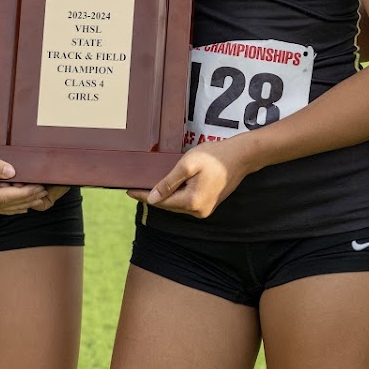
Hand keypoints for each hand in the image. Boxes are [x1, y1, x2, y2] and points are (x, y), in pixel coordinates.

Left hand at [125, 139, 251, 218]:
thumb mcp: (188, 165)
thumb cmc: (215, 157)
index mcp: (192, 202)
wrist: (241, 157)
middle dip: (153, 197)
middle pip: (169, 205)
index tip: (128, 191)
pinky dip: (177, 195)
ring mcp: (205, 209)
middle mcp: (198, 211)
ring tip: (149, 186)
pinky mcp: (209, 205)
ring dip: (165, 196)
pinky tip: (169, 187)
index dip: (143, 195)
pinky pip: (187, 202)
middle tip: (135, 187)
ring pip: (178, 204)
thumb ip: (169, 182)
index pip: (161, 202)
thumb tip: (152, 198)